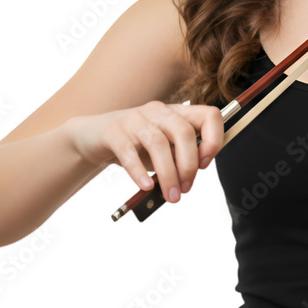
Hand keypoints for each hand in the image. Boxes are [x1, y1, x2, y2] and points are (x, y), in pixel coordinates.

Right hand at [63, 102, 224, 202]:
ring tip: (170, 195)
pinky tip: (145, 186)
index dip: (214, 140)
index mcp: (177, 113)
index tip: (205, 164)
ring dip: (168, 174)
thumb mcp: (164, 148)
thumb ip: (181, 156)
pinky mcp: (114, 131)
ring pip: (159, 144)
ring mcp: (135, 118)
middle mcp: (159, 111)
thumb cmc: (136, 145)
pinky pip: (129, 151)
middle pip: (184, 133)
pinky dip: (139, 171)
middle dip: (188, 166)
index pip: (209, 115)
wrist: (93, 136)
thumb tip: (193, 175)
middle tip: (184, 190)